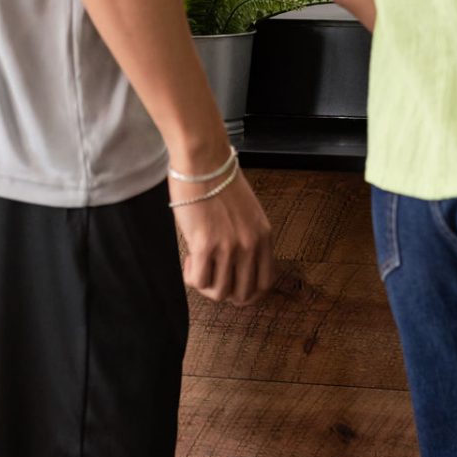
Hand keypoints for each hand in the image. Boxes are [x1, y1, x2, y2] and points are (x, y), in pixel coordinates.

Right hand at [171, 169, 276, 304]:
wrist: (204, 162)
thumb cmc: (220, 182)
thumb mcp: (248, 212)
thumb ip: (248, 237)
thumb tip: (236, 264)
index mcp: (264, 236)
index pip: (266, 283)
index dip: (248, 292)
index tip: (232, 283)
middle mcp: (250, 245)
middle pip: (244, 295)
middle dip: (226, 292)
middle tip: (212, 275)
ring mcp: (229, 247)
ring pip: (219, 293)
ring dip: (206, 284)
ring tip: (199, 263)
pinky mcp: (205, 245)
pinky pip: (199, 281)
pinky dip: (192, 277)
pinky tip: (190, 259)